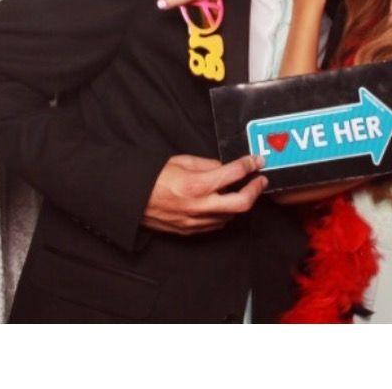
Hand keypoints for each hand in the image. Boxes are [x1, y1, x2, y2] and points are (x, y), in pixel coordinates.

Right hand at [142, 154, 267, 234]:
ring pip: (231, 215)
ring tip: (242, 189)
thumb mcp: (182, 161)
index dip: (249, 165)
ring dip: (241, 202)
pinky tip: (224, 203)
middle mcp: (199, 205)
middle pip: (242, 203)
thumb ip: (208, 164)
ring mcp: (196, 221)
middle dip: (256, 190)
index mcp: (197, 184)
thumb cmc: (154, 177)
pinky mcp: (191, 231)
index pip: (233, 174)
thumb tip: (226, 167)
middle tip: (260, 180)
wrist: (131, 200)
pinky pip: (217, 224)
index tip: (257, 160)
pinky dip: (225, 213)